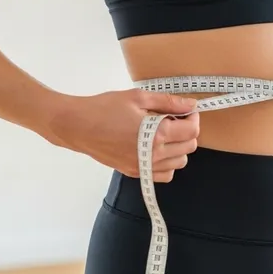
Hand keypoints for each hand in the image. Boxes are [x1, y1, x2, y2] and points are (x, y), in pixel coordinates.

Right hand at [46, 90, 199, 181]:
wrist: (79, 126)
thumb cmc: (106, 108)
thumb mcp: (139, 97)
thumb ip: (168, 102)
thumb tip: (191, 105)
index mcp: (157, 135)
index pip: (191, 132)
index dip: (194, 118)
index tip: (187, 110)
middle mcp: (153, 155)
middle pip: (189, 148)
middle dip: (188, 131)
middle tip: (175, 117)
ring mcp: (143, 167)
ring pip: (179, 163)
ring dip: (179, 147)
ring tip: (165, 131)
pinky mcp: (134, 173)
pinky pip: (163, 175)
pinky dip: (167, 163)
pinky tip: (156, 147)